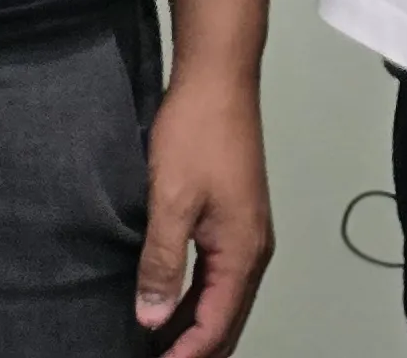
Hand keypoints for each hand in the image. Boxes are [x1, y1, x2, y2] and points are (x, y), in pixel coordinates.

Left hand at [137, 71, 274, 352]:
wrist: (219, 77)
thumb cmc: (197, 132)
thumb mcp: (171, 200)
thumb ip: (163, 263)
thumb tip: (153, 320)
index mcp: (243, 251)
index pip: (216, 326)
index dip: (183, 356)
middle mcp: (253, 249)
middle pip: (227, 321)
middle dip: (195, 349)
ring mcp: (247, 232)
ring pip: (224, 300)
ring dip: (194, 327)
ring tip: (156, 345)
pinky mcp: (235, 218)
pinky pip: (220, 277)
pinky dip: (198, 300)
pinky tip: (170, 303)